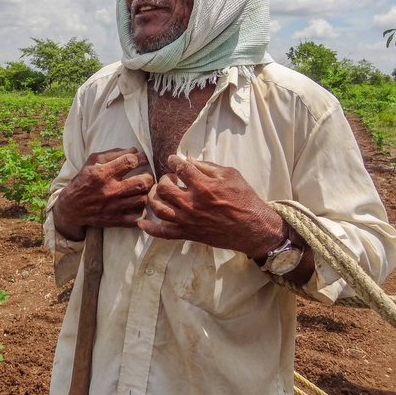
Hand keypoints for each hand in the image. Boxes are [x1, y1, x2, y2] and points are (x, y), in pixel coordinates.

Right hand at [53, 147, 153, 240]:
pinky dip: (140, 211)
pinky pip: (137, 217)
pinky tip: (136, 205)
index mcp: (103, 173)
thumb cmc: (84, 180)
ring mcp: (114, 207)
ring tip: (141, 190)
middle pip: (142, 182)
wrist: (71, 207)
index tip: (142, 159)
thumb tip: (135, 150)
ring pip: (143, 199)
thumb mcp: (93, 162)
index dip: (141, 158)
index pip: (130, 161)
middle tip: (146, 176)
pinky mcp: (115, 220)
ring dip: (145, 193)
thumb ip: (113, 154)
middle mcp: (110, 190)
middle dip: (148, 177)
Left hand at [138, 154, 284, 256]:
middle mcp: (192, 204)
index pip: (180, 169)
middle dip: (164, 179)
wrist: (254, 228)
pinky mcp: (188, 234)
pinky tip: (142, 221)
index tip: (173, 159)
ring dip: (154, 197)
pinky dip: (150, 228)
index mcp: (203, 186)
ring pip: (159, 208)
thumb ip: (207, 167)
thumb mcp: (231, 175)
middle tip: (171, 178)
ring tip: (159, 192)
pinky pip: (164, 233)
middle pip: (164, 188)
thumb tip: (188, 161)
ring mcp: (188, 220)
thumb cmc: (245, 199)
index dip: (174, 161)